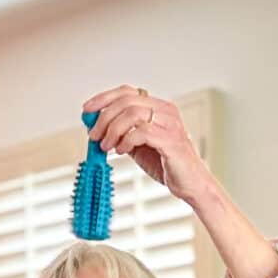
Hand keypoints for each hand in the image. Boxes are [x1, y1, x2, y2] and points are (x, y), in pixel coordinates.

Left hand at [83, 85, 212, 206]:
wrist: (190, 184)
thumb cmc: (166, 165)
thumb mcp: (139, 147)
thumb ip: (122, 135)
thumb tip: (97, 129)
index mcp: (159, 107)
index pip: (128, 92)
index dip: (104, 98)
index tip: (87, 110)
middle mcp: (166, 111)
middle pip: (127, 100)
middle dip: (104, 116)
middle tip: (93, 135)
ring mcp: (170, 124)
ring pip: (132, 113)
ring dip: (112, 129)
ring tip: (105, 146)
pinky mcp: (170, 141)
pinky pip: (141, 132)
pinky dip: (125, 140)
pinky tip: (120, 150)